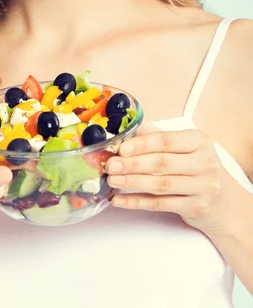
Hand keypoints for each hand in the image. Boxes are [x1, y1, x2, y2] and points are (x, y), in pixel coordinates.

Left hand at [105, 122, 233, 234]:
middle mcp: (204, 162)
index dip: (141, 144)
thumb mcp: (186, 148)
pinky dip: (137, 202)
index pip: (166, 141)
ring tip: (112, 180)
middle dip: (132, 164)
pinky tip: (120, 200)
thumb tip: (133, 128)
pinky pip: (161, 204)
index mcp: (199, 141)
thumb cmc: (198, 169)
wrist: (225, 203)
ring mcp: (203, 186)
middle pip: (162, 163)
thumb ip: (160, 137)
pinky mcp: (197, 207)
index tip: (121, 148)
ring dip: (132, 182)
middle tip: (111, 165)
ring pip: (160, 185)